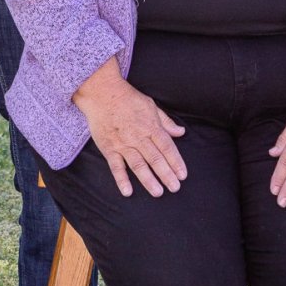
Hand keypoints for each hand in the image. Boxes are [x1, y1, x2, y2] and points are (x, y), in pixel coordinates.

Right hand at [74, 58, 186, 197]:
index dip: (176, 162)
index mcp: (151, 126)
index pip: (167, 147)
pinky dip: (121, 179)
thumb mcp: (151, 105)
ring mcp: (123, 144)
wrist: (102, 93)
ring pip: (138, 165)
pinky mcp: (109, 148)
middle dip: (166, 174)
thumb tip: (181, 132)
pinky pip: (116, 166)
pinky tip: (127, 192)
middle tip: (175, 188)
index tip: (183, 175)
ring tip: (158, 192)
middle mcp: (138, 137)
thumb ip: (166, 121)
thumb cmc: (128, 98)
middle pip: (155, 158)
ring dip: (148, 180)